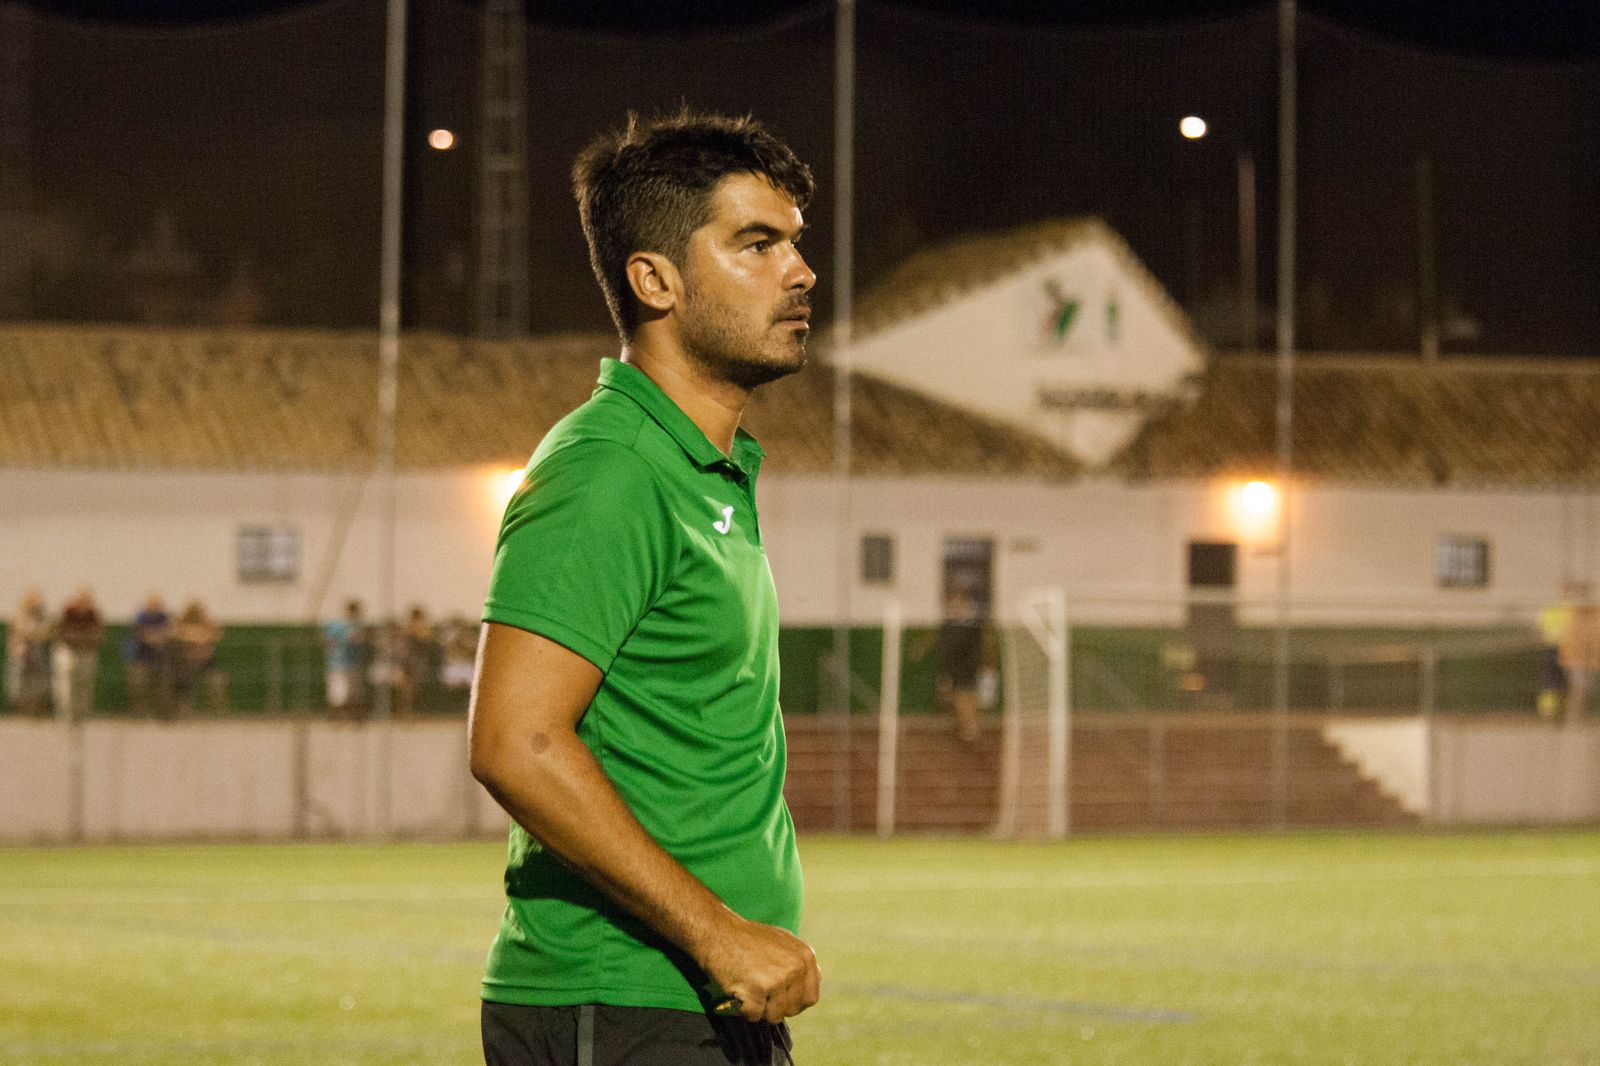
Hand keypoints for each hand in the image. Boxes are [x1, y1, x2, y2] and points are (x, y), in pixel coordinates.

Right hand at [699, 915, 820, 1023]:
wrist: (717, 931)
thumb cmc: (746, 938)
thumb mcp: (782, 942)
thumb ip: (797, 963)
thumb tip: (805, 985)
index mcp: (804, 956)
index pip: (810, 997)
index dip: (793, 1001)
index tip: (780, 997)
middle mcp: (795, 967)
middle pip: (792, 1009)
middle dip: (776, 1006)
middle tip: (760, 991)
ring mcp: (777, 979)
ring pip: (775, 1016)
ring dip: (759, 1008)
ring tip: (748, 988)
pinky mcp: (757, 990)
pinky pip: (754, 1016)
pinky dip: (744, 1009)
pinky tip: (739, 990)